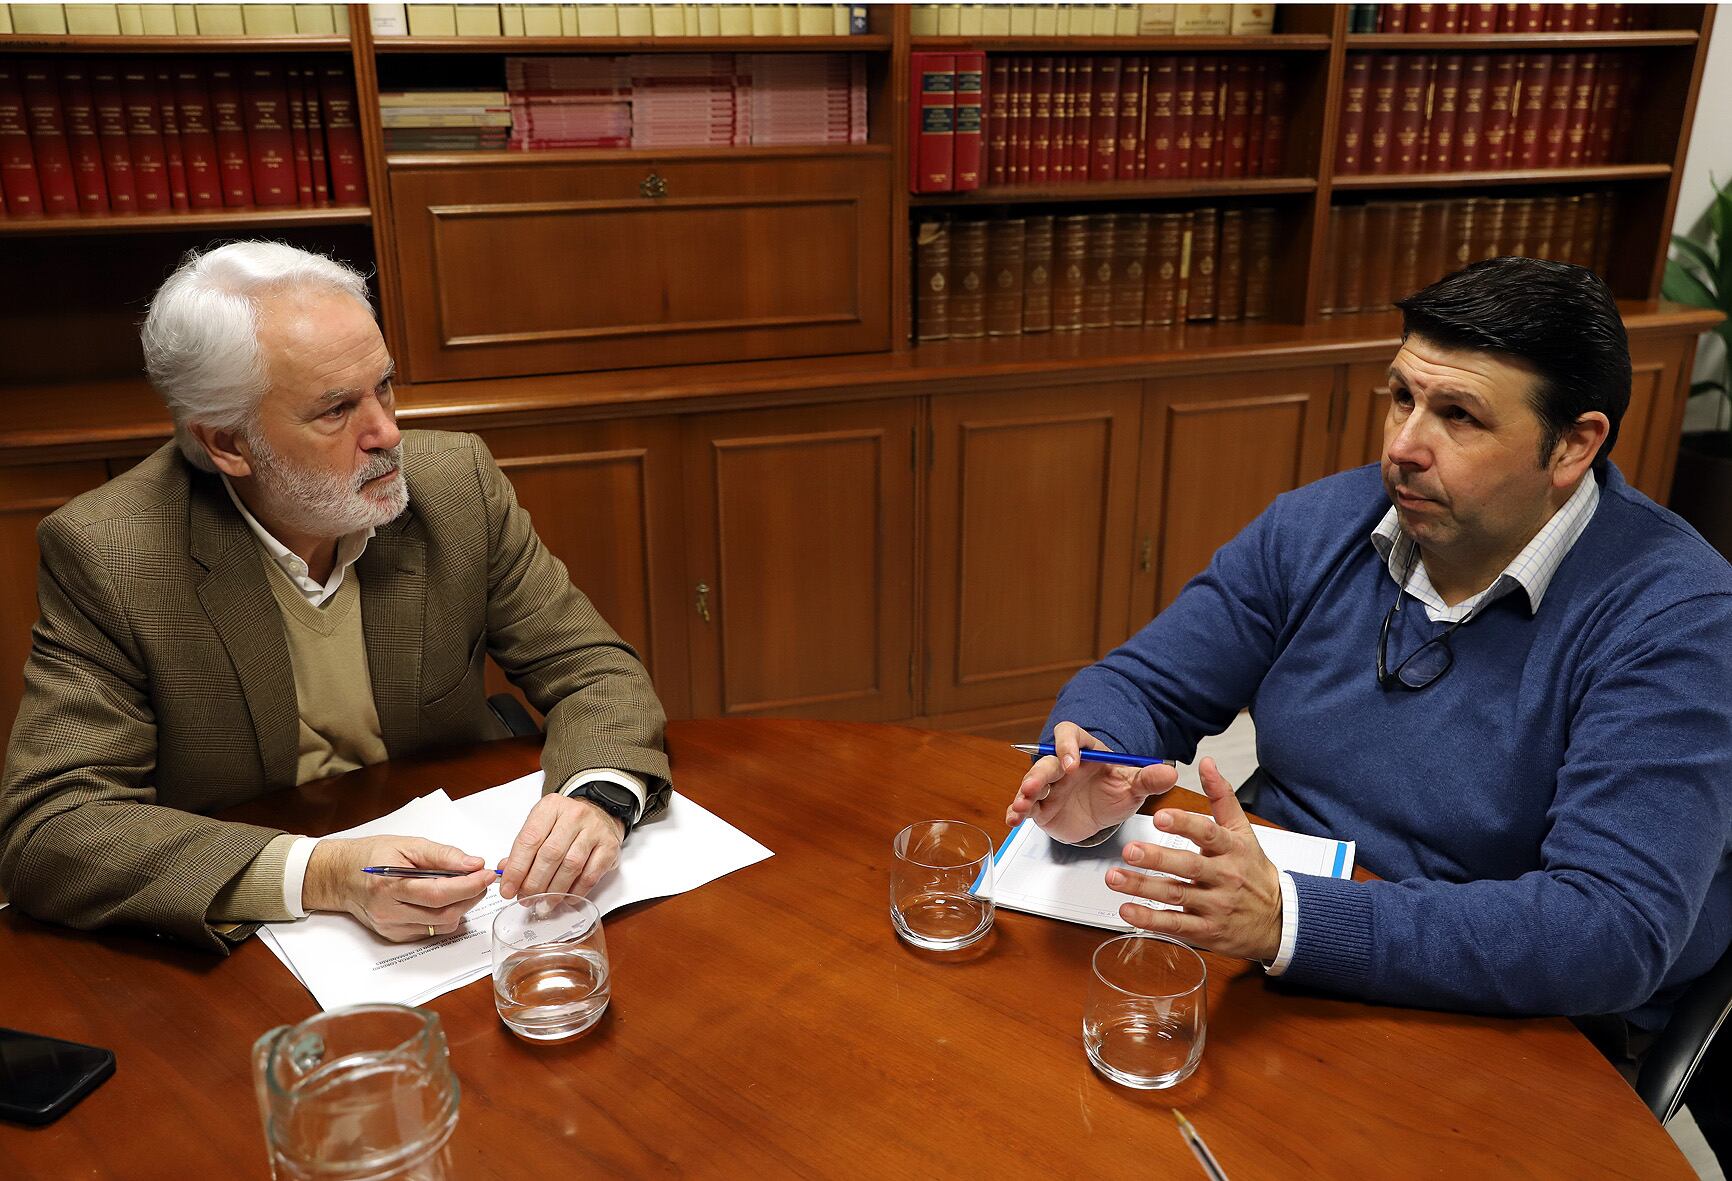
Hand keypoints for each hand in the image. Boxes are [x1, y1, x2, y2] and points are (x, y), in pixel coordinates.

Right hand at [302, 835, 495, 941]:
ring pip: (441, 926)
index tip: (486, 874)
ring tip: (465, 888)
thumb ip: (442, 855)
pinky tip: (445, 900)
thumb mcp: (407, 844)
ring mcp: (392, 927)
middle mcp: (389, 911)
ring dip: (461, 908)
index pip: (439, 893)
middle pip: (444, 913)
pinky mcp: (395, 935)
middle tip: (481, 880)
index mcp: (390, 886)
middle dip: (471, 897)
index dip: (469, 886)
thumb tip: (473, 863)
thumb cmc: (372, 855)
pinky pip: (430, 931)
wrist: (340, 876)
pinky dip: (445, 917)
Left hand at [497, 794, 623, 900]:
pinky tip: (565, 898)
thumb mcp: (541, 826)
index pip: (530, 840)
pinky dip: (575, 891)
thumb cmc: (565, 823)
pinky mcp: (609, 847)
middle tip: (525, 899)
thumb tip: (506, 876)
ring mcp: (594, 830)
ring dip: (553, 890)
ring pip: (570, 866)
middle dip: (534, 883)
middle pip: (550, 855)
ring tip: (543, 903)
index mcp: (551, 807)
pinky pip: (590, 875)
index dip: (516, 868)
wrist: (600, 813)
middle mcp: (574, 815)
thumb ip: (523, 849)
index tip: (507, 889)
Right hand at [1005, 721, 1177, 843]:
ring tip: (1021, 806)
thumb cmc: (1116, 792)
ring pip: (1032, 785)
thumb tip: (1170, 773)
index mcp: (1085, 752)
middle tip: (1034, 786)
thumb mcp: (1135, 786)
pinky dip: (1017, 812)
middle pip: (1045, 762)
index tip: (1072, 763)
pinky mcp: (1041, 808)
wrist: (1104, 818)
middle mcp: (1063, 766)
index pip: (1069, 736)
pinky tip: (1013, 819)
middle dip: (1038, 774)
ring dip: (1024, 794)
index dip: (1066, 745)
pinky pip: (1026, 807)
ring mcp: (1050, 787)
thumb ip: (1149, 779)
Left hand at [1107, 757, 1283, 961]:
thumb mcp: (1244, 831)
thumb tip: (1207, 763)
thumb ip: (1222, 796)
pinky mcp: (1206, 931)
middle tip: (1129, 849)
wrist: (1279, 920)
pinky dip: (1150, 919)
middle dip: (1157, 858)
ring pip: (1176, 895)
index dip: (1185, 824)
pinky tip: (1127, 910)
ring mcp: (1215, 905)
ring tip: (1115, 877)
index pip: (1208, 833)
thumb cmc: (1254, 871)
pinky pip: (1175, 925)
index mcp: (1232, 849)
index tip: (1160, 816)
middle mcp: (1224, 877)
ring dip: (1142, 887)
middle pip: (1188, 866)